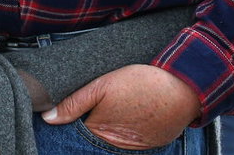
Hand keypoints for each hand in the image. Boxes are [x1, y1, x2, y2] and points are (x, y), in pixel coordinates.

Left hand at [42, 64, 200, 149]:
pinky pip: (130, 141)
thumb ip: (75, 102)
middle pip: (93, 139)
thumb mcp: (103, 85)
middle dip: (90, 127)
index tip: (73, 111)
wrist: (185, 88)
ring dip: (109, 130)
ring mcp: (134, 149)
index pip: (76, 132)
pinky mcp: (150, 144)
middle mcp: (114, 147)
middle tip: (102, 108)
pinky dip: (128, 131)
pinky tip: (132, 115)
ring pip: (111, 141)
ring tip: (119, 110)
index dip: (73, 121)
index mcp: (99, 133)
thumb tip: (48, 118)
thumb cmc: (143, 84)